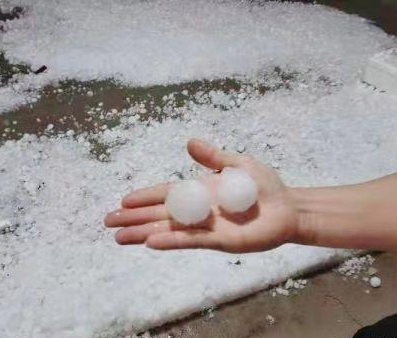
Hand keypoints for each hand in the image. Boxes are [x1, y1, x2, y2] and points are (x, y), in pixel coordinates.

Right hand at [104, 139, 299, 252]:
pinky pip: (190, 241)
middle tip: (108, 221)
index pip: (165, 195)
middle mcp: (198, 211)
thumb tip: (189, 143)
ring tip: (119, 237)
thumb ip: (214, 157)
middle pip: (160, 215)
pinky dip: (170, 241)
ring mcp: (206, 228)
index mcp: (200, 192)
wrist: (288, 208)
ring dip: (144, 233)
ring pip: (168, 230)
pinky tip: (151, 242)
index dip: (145, 198)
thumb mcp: (238, 164)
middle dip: (134, 218)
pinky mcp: (219, 242)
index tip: (123, 201)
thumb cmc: (265, 187)